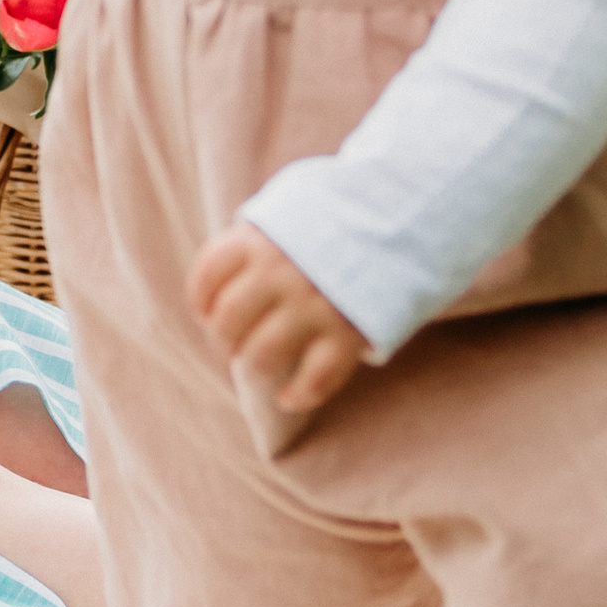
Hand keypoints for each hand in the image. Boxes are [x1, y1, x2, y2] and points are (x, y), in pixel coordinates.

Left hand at [187, 223, 367, 419]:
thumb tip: (222, 285)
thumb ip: (257, 238)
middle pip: (227, 322)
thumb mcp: (291, 208)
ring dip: (256, 367)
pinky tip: (288, 398)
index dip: (201, 300)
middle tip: (235, 343)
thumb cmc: (337, 222)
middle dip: (225, 339)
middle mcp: (282, 272)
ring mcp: (315, 305)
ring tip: (262, 364)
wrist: (404, 222)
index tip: (207, 312)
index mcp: (262, 238)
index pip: (207, 273)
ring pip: (261, 356)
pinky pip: (314, 380)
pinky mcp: (348, 334)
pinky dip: (298, 396)